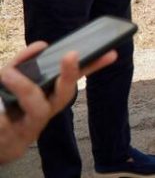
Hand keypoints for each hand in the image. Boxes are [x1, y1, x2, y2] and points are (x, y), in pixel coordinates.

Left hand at [0, 42, 116, 163]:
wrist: (0, 141)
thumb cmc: (11, 106)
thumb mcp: (13, 79)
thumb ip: (24, 61)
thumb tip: (42, 45)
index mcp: (53, 94)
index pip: (78, 78)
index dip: (95, 66)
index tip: (111, 54)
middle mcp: (48, 109)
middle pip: (66, 95)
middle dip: (70, 75)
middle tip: (71, 55)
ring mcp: (32, 124)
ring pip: (38, 108)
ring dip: (23, 87)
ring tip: (6, 73)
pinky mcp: (12, 135)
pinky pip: (5, 119)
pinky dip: (0, 106)